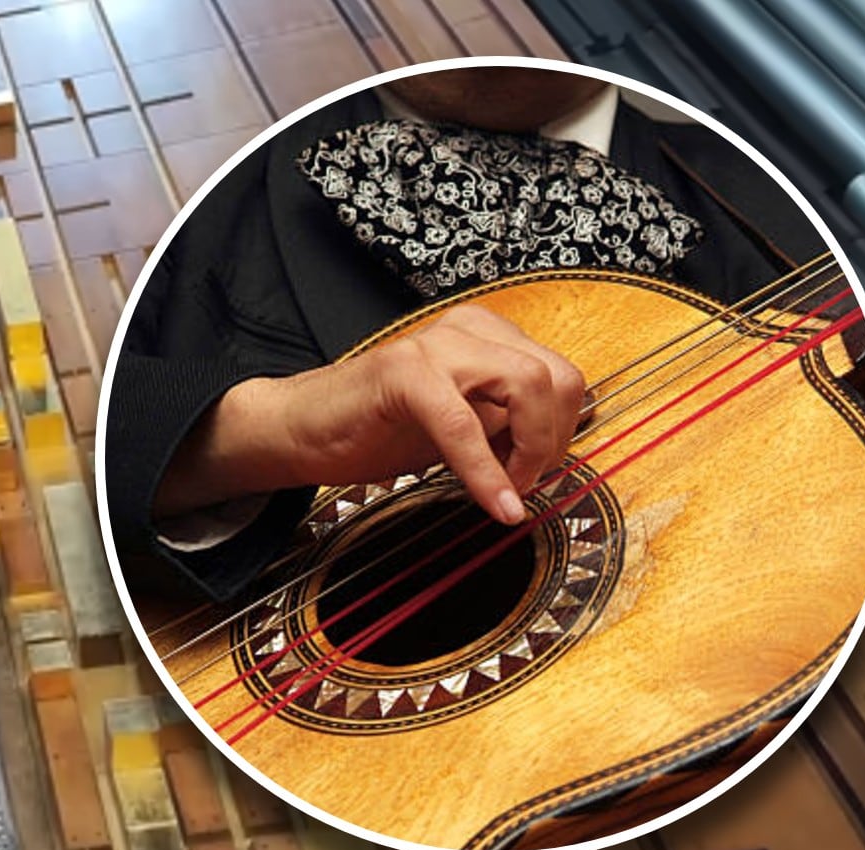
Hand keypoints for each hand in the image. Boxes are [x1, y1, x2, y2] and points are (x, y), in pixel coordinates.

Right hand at [155, 305, 585, 526]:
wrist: (302, 429)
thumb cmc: (377, 428)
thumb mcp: (461, 425)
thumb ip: (505, 423)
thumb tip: (557, 448)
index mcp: (487, 336)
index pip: (563, 376)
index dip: (562, 433)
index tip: (536, 475)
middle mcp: (468, 329)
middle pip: (558, 377)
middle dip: (554, 442)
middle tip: (526, 485)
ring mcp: (435, 345)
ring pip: (527, 384)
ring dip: (530, 451)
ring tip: (508, 491)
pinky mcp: (405, 372)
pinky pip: (466, 425)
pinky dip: (487, 473)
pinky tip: (495, 505)